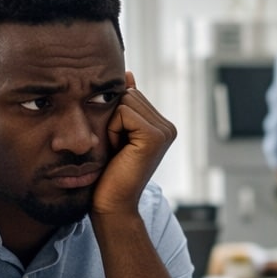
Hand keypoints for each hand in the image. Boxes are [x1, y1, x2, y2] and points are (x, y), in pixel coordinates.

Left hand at [92, 74, 176, 218]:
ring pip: (126, 100)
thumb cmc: (108, 173)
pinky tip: (119, 151)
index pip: (131, 94)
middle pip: (129, 94)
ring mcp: (165, 131)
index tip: (119, 144)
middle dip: (113, 117)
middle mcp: (168, 127)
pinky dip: (113, 129)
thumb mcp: (115, 131)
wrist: (111, 203)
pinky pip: (123, 112)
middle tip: (117, 147)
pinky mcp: (156, 136)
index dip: (114, 115)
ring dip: (112, 123)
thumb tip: (128, 74)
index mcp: (161, 125)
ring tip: (118, 149)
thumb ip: (125, 105)